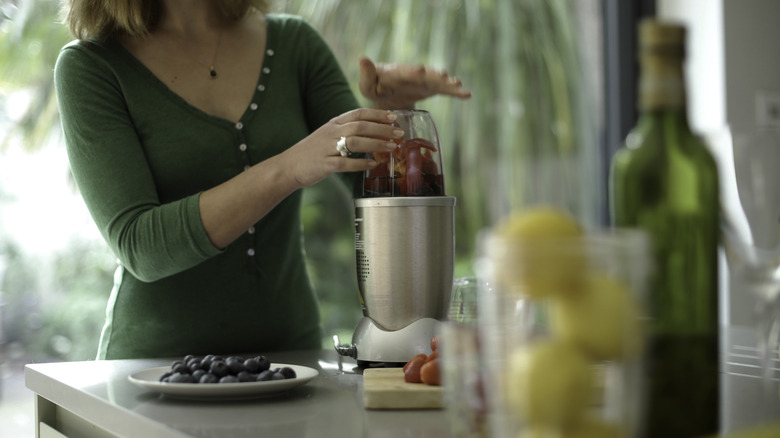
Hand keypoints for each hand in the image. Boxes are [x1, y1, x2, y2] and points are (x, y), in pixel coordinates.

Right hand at [281, 108, 402, 187]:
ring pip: (355, 142)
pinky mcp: (324, 164)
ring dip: (376, 144)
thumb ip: (347, 131)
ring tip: (392, 148)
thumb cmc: (313, 152)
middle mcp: (331, 132)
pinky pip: (345, 163)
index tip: (393, 116)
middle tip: (399, 133)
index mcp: (333, 123)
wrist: (288, 166)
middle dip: (382, 129)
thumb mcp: (328, 134)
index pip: (358, 113)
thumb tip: (374, 130)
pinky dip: (360, 164)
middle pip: (360, 126)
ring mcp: (327, 148)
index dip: (377, 114)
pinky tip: (372, 165)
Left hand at [358, 56, 470, 109]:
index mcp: (397, 73)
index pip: (405, 72)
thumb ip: (367, 74)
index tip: (420, 70)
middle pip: (426, 75)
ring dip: (448, 84)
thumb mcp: (367, 85)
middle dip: (434, 76)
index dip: (412, 72)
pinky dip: (455, 92)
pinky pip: (445, 91)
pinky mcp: (431, 89)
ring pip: (438, 82)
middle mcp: (414, 74)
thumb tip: (362, 59)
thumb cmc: (374, 88)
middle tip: (444, 76)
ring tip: (459, 85)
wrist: (386, 96)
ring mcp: (424, 81)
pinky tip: (466, 94)